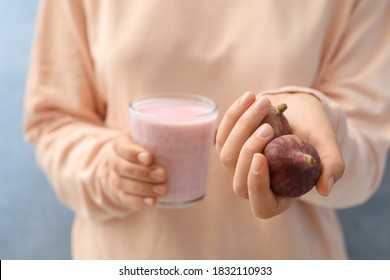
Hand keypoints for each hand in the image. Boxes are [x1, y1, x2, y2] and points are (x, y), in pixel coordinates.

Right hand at [105, 129, 167, 208]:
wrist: (126, 162)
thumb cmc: (145, 144)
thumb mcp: (148, 134)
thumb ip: (164, 130)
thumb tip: (199, 128)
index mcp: (121, 143)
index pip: (122, 147)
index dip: (133, 153)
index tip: (149, 157)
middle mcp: (114, 160)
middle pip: (123, 167)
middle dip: (143, 172)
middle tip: (162, 174)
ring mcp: (115, 178)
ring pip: (125, 184)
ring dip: (144, 188)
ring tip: (163, 189)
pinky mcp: (120, 193)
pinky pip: (127, 199)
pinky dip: (139, 201)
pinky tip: (153, 201)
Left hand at [215, 91, 343, 218]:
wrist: (297, 111)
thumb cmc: (313, 131)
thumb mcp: (327, 144)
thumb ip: (331, 165)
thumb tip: (325, 190)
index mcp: (280, 194)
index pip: (262, 206)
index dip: (258, 186)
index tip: (261, 158)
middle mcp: (255, 184)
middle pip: (239, 183)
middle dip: (250, 152)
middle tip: (268, 128)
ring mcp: (238, 167)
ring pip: (227, 156)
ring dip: (243, 128)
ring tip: (265, 104)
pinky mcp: (228, 146)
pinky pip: (221, 135)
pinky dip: (234, 115)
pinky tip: (250, 97)